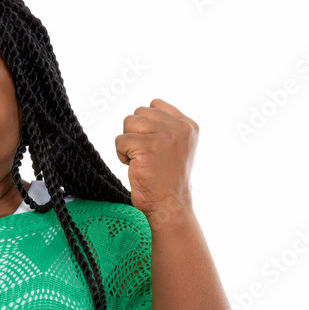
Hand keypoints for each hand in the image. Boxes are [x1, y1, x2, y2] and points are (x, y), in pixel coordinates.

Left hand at [115, 98, 198, 217]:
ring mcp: (164, 136)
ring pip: (128, 122)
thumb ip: (166, 127)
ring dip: (128, 142)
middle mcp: (179, 127)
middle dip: (135, 133)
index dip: (146, 124)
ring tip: (140, 159)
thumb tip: (140, 114)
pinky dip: (121, 155)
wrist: (170, 205)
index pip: (155, 105)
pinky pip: (120, 140)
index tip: (152, 146)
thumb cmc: (167, 179)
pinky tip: (135, 167)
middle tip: (146, 155)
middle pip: (139, 113)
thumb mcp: (177, 147)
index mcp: (188, 125)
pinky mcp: (147, 147)